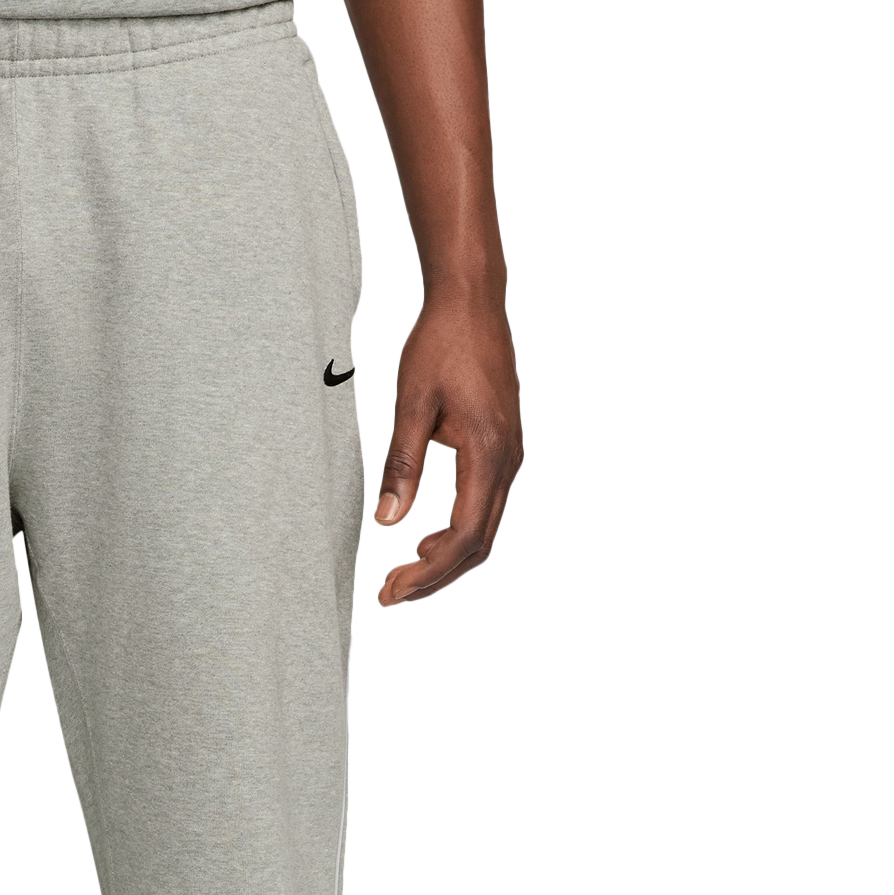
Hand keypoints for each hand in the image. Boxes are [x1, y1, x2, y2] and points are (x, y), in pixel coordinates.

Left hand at [373, 291, 522, 606]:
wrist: (472, 302)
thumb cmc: (444, 342)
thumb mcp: (410, 405)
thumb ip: (400, 466)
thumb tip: (385, 518)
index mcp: (487, 451)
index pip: (461, 536)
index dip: (427, 572)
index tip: (392, 588)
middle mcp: (506, 458)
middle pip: (477, 543)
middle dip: (434, 576)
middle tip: (392, 592)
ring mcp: (508, 454)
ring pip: (483, 527)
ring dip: (446, 557)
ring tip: (406, 571)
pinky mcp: (500, 447)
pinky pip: (484, 504)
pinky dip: (457, 530)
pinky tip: (429, 536)